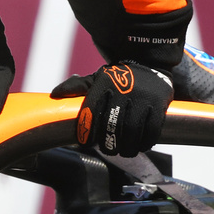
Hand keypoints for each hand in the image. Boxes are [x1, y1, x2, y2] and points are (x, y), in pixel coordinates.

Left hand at [51, 62, 173, 156]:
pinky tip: (141, 146)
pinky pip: (151, 130)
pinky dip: (145, 143)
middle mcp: (123, 90)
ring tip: (124, 151)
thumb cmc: (119, 77)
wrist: (149, 62)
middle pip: (111, 126)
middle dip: (108, 143)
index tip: (86, 142)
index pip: (91, 111)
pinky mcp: (158, 104)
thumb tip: (55, 94)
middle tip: (108, 149)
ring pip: (131, 131)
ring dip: (127, 147)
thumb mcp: (98, 77)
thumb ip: (78, 86)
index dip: (86, 131)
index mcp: (104, 83)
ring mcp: (142, 98)